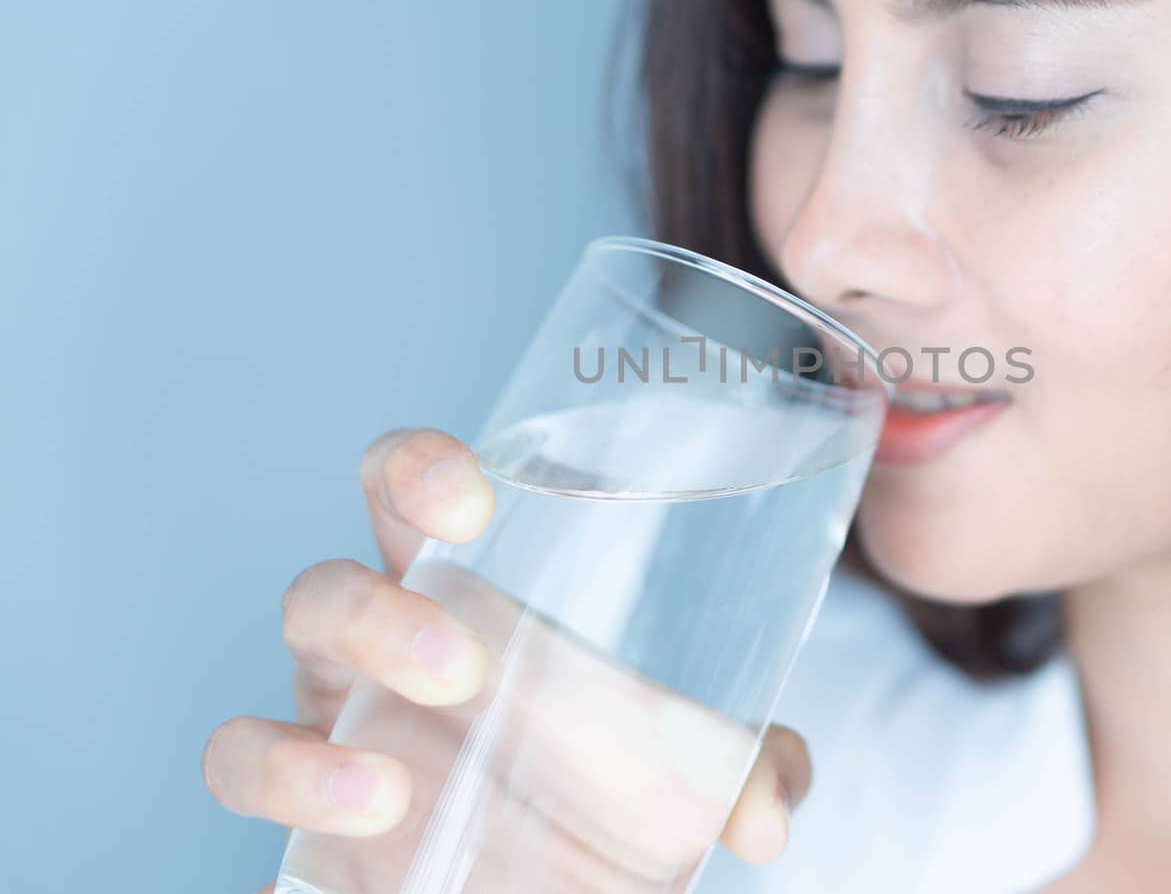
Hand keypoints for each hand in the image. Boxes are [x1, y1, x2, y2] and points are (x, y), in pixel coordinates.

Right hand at [203, 428, 813, 891]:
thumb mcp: (688, 766)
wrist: (557, 871)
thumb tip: (769, 812)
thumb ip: (741, 766)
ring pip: (293, 653)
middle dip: (377, 603)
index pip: (417, 492)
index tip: (470, 497)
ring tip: (400, 773)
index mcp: (475, 589)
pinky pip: (249, 758)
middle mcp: (393, 636)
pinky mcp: (310, 795)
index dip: (418, 470)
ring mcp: (338, 713)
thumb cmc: (608, 778)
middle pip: (335, 575)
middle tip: (465, 659)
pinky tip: (373, 806)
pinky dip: (289, 776)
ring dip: (347, 691)